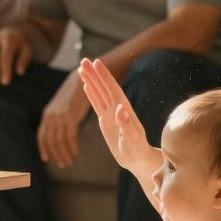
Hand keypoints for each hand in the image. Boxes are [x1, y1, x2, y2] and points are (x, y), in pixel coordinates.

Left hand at [37, 72, 89, 167]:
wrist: (82, 80)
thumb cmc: (74, 95)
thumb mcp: (61, 107)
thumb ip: (58, 119)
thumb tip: (59, 133)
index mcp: (47, 115)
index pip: (41, 136)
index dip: (44, 149)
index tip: (47, 159)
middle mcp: (51, 117)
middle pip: (51, 141)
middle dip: (56, 155)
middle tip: (63, 165)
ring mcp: (60, 117)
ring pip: (60, 141)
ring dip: (65, 154)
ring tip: (70, 162)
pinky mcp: (71, 116)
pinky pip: (70, 136)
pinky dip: (72, 147)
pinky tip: (76, 153)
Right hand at [77, 58, 157, 174]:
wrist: (138, 160)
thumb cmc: (138, 150)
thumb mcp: (133, 139)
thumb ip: (126, 124)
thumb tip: (120, 108)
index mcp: (123, 110)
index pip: (112, 89)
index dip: (104, 76)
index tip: (97, 62)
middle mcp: (117, 108)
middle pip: (103, 87)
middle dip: (94, 74)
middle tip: (84, 60)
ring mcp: (111, 114)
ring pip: (99, 94)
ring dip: (91, 81)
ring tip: (82, 69)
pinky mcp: (106, 121)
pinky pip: (97, 105)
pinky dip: (91, 95)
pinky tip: (86, 87)